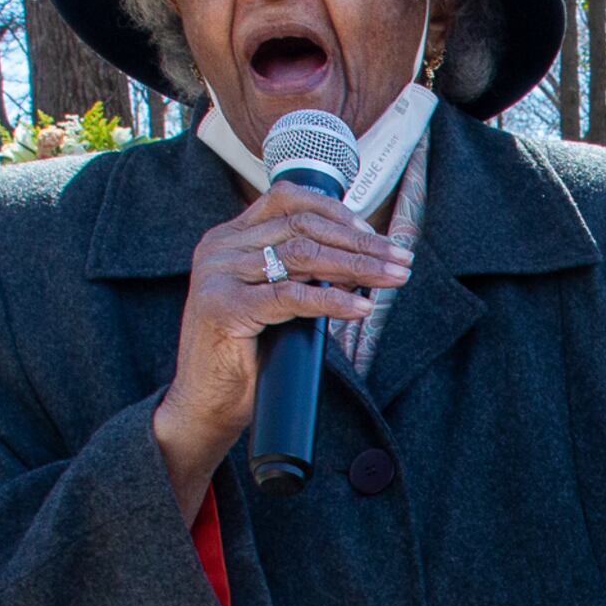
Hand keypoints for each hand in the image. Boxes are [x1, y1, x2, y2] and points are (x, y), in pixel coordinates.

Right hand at [151, 183, 413, 512]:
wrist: (205, 404)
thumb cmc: (244, 356)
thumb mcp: (271, 300)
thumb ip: (297, 274)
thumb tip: (358, 262)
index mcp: (229, 237)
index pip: (287, 200)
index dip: (336, 212)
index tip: (374, 235)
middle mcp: (220, 247)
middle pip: (302, 227)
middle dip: (359, 243)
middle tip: (400, 259)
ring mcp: (219, 275)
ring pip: (303, 256)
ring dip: (357, 266)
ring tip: (392, 278)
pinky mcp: (225, 308)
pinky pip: (290, 296)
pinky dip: (333, 300)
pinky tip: (361, 306)